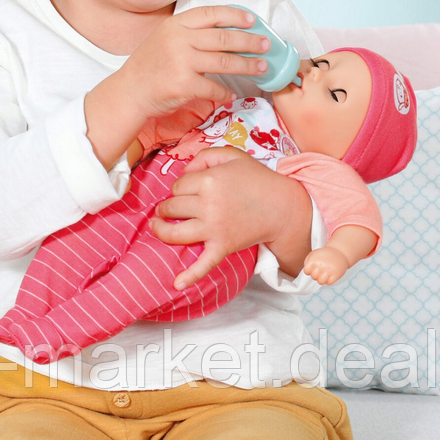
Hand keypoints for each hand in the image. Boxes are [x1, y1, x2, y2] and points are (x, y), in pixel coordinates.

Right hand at [119, 5, 270, 118]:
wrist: (129, 92)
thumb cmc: (149, 66)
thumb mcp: (164, 38)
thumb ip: (189, 33)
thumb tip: (226, 33)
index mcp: (176, 24)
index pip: (211, 14)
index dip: (235, 16)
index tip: (252, 21)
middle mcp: (179, 39)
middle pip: (224, 37)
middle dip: (250, 41)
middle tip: (266, 45)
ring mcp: (181, 61)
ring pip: (225, 61)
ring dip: (247, 65)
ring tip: (261, 67)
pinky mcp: (184, 84)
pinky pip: (214, 87)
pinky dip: (225, 92)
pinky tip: (231, 94)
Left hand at [151, 146, 310, 288]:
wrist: (282, 206)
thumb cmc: (257, 179)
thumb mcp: (232, 156)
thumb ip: (204, 156)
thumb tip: (184, 170)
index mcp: (209, 180)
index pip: (177, 186)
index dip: (179, 187)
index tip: (187, 189)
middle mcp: (208, 204)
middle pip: (172, 207)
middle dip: (167, 207)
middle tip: (170, 207)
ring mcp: (214, 228)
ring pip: (175, 233)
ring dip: (161, 230)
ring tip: (157, 226)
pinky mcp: (223, 247)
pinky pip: (203, 264)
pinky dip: (190, 276)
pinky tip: (176, 284)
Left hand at [303, 247, 348, 285]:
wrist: (339, 251)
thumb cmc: (324, 254)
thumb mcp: (313, 254)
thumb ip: (307, 262)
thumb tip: (307, 272)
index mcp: (314, 260)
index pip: (306, 271)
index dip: (309, 270)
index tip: (314, 267)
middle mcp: (320, 265)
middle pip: (313, 277)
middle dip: (316, 274)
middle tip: (321, 270)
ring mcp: (328, 270)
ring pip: (320, 282)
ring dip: (322, 279)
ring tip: (324, 274)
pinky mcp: (336, 274)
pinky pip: (329, 283)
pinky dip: (329, 280)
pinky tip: (330, 275)